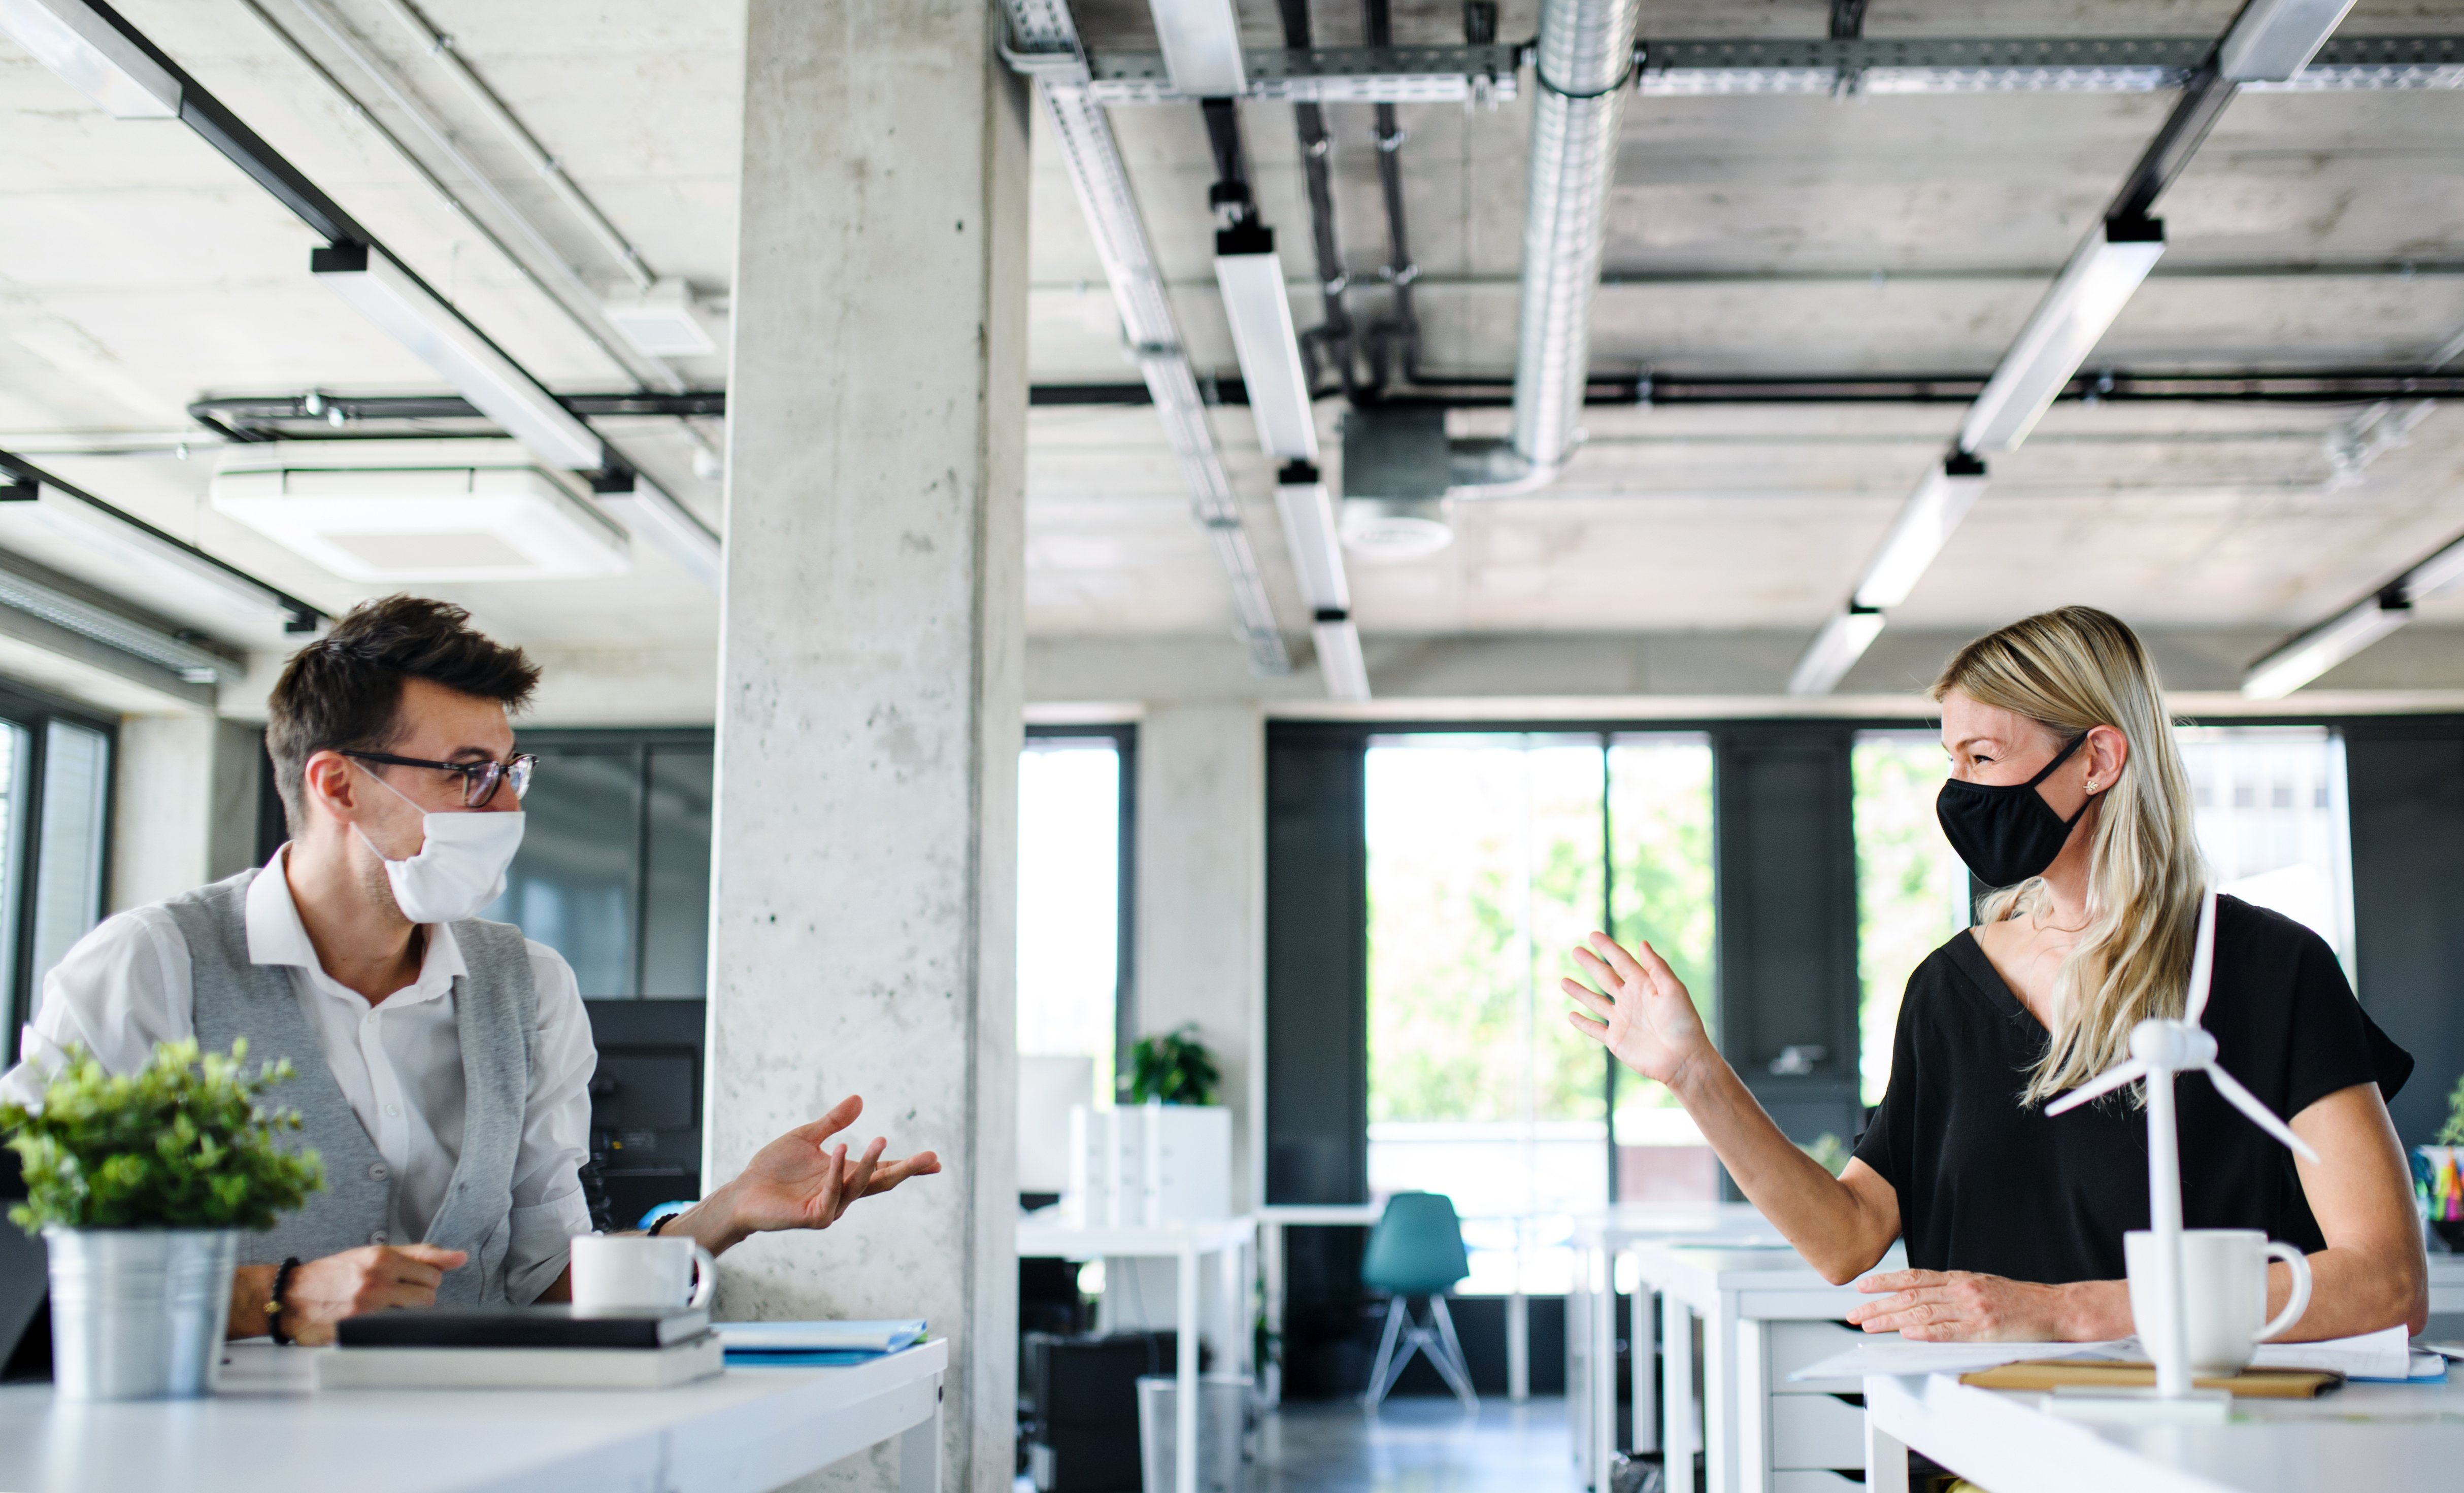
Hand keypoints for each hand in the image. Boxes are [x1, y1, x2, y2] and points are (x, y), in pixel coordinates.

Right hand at [279, 1244, 467, 1345]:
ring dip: (405, 1315)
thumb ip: (419, 1254)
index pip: (433, 1273)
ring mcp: (367, 1307)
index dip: (424, 1280)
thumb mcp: (373, 1254)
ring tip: (383, 1309)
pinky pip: (393, 1332)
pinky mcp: (357, 1329)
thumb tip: (460, 1257)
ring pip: (414, 1316)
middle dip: (417, 1298)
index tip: (409, 1282)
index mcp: (382, 1258)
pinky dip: (389, 1329)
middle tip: (395, 1297)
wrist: (289, 1296)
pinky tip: (375, 1323)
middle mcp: (376, 1281)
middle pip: (428, 1296)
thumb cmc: (332, 1274)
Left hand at [698, 1095, 940, 1248]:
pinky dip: (837, 1171)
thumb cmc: (773, 1168)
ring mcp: (831, 1207)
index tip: (936, 1161)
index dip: (908, 1166)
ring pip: (859, 1186)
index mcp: (845, 1176)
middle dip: (907, 1171)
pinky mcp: (814, 1216)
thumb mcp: (806, 1137)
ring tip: (881, 1139)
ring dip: (871, 1163)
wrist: (743, 1192)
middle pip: (881, 1183)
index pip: (882, 1172)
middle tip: (932, 1158)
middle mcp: (843, 1194)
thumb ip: (833, 1122)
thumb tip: (860, 1099)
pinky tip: (842, 1149)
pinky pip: (832, 1192)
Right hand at [1562, 932, 1714, 1090]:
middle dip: (1590, 964)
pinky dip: (1582, 1023)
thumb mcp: (1673, 990)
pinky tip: (1571, 1015)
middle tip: (1576, 950)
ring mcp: (1622, 1020)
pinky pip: (1594, 1029)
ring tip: (1564, 981)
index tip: (1593, 935)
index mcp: (1644, 986)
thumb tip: (1642, 943)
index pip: (1622, 962)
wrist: (1683, 1058)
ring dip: (1580, 992)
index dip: (1608, 948)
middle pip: (1605, 977)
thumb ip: (1657, 967)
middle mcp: (1630, 1000)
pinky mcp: (1616, 1040)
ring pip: (1595, 1002)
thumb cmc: (1683, 1023)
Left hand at [1846, 1269, 2110, 1341]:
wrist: (2056, 1309)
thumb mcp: (1982, 1286)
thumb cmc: (2019, 1301)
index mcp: (1960, 1278)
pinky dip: (1925, 1334)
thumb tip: (1921, 1299)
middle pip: (1910, 1297)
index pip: (1914, 1277)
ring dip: (1891, 1321)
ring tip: (1868, 1326)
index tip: (1861, 1286)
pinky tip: (1906, 1335)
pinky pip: (1950, 1332)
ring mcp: (1973, 1310)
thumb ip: (1953, 1291)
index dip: (1885, 1281)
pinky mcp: (1986, 1330)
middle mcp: (1962, 1290)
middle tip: (1852, 1314)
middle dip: (1877, 1305)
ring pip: (1923, 1314)